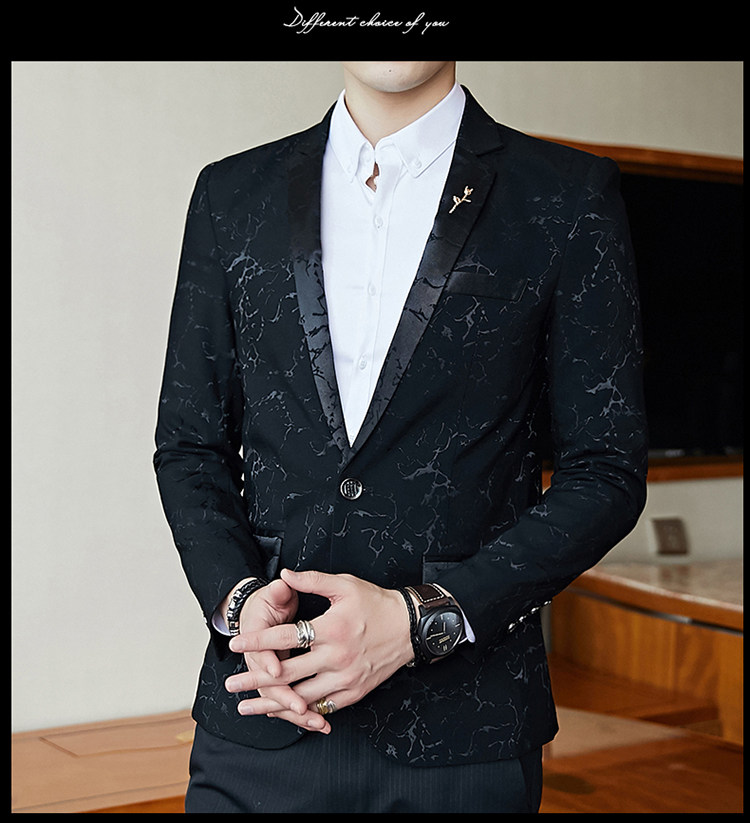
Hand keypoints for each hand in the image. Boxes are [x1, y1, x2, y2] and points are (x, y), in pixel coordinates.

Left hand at [225, 569, 413, 725]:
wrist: (410, 628)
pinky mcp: (354, 692)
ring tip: (248, 706)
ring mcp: (346, 678)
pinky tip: (283, 712)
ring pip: (302, 697)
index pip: (286, 636)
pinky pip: (322, 706)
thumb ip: (312, 580)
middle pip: (288, 673)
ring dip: (272, 703)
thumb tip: (283, 575)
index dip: (258, 641)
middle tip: (231, 684)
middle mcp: (337, 657)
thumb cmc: (375, 603)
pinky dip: (300, 711)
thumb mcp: (345, 585)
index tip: (235, 645)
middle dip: (255, 680)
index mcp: (331, 629)